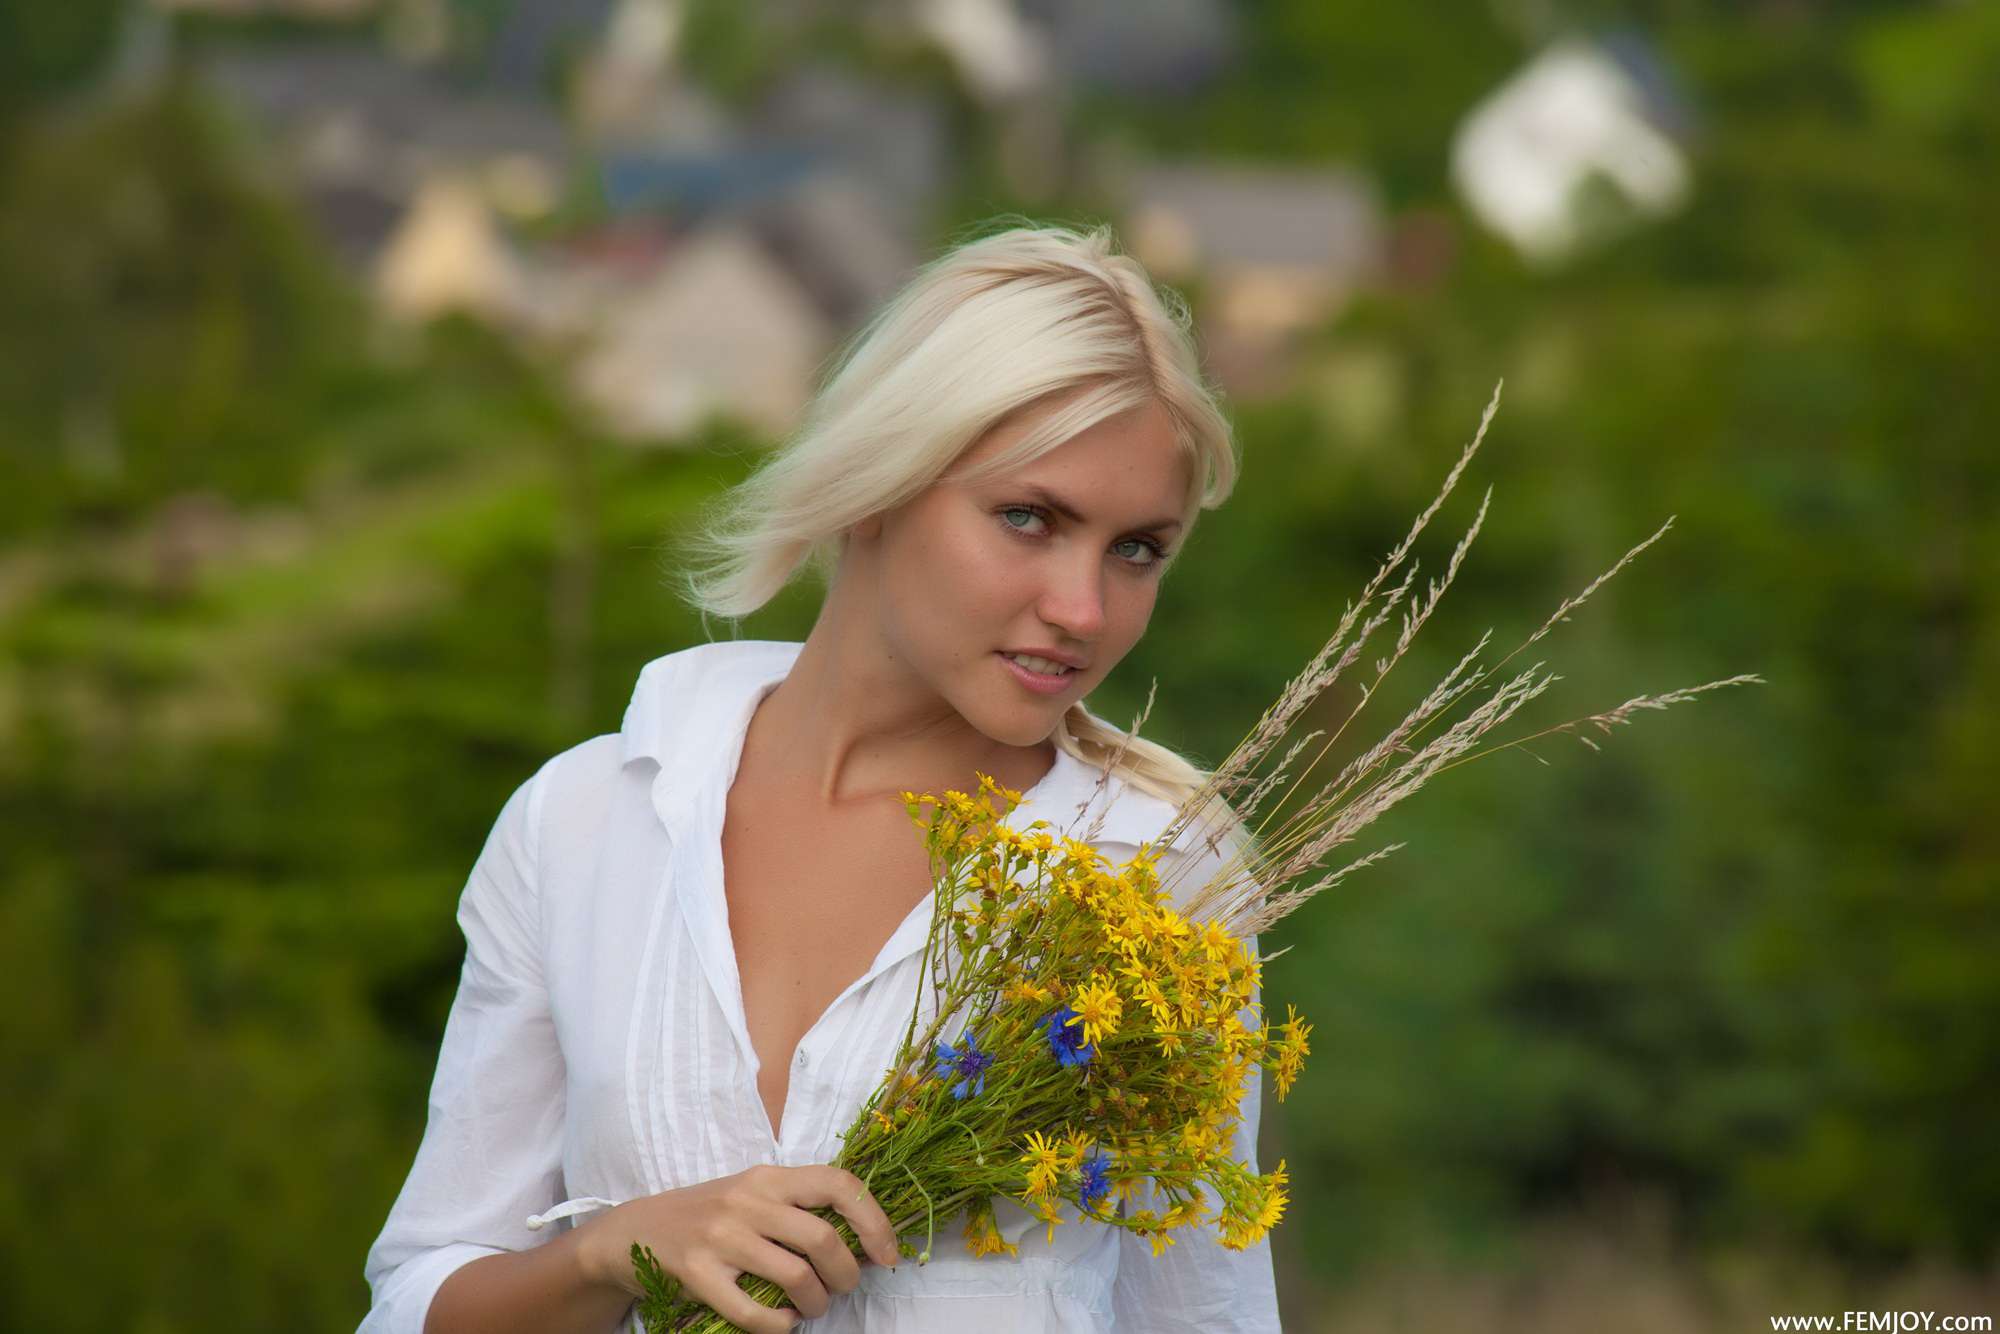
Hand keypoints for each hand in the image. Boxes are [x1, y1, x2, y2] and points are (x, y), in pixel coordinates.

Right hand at [580, 1163, 901, 1332]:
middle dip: (847, 1274)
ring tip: (812, 1307)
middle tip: (843, 1288)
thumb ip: (799, 1209)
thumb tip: (865, 1242)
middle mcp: (747, 1200)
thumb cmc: (709, 1214)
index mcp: (769, 1176)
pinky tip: (783, 1323)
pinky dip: (779, 1326)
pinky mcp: (697, 1274)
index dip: (874, 1220)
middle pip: (824, 1238)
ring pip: (796, 1277)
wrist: (633, 1231)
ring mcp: (721, 1237)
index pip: (839, 1184)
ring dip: (817, 1302)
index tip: (888, 1255)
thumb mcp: (753, 1194)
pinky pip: (754, 1311)